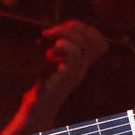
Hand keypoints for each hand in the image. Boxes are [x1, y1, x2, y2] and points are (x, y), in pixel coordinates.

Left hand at [1, 20, 108, 134]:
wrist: (38, 108)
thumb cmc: (43, 85)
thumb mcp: (53, 62)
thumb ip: (59, 48)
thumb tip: (56, 29)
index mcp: (82, 62)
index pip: (96, 38)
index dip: (82, 27)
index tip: (62, 27)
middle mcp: (83, 66)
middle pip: (90, 37)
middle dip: (72, 26)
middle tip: (52, 32)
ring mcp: (77, 72)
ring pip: (82, 43)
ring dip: (64, 34)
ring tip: (48, 38)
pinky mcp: (67, 77)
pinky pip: (74, 54)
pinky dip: (63, 46)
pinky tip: (50, 52)